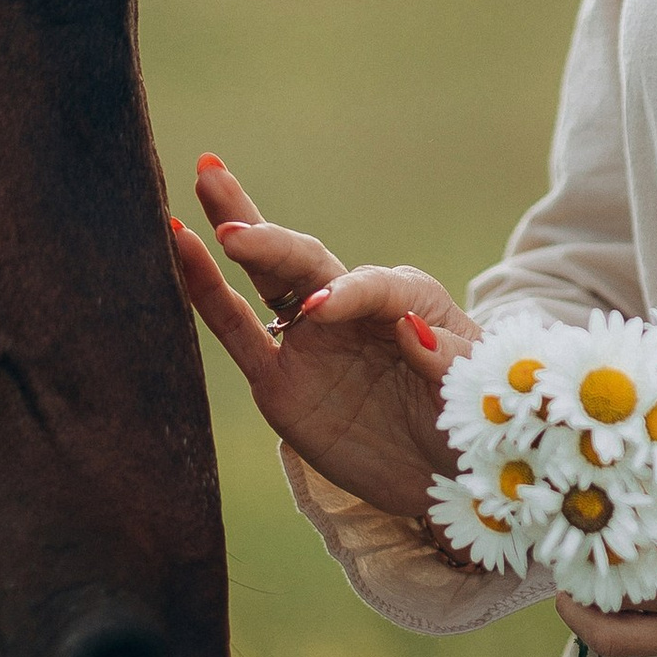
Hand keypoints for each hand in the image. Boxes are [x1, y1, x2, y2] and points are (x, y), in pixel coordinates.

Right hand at [172, 155, 472, 522]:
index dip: (348, 296)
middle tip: (222, 198)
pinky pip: (239, 333)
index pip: (373, 289)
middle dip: (269, 234)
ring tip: (205, 179)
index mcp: (408, 300)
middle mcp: (354, 308)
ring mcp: (312, 341)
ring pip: (267, 278)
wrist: (447, 478)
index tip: (322, 312)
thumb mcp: (475, 391)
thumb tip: (409, 330)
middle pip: (306, 260)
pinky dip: (208, 294)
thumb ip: (446, 360)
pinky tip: (182, 250)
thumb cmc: (475, 422)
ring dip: (240, 231)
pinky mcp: (281, 381)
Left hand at [554, 416, 656, 656]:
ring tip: (557, 548)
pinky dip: (594, 623)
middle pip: (610, 543)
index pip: (617, 488)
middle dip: (569, 529)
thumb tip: (592, 420)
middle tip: (542, 511)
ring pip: (616, 593)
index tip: (547, 472)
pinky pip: (635, 641)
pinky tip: (574, 600)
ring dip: (578, 572)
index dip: (574, 482)